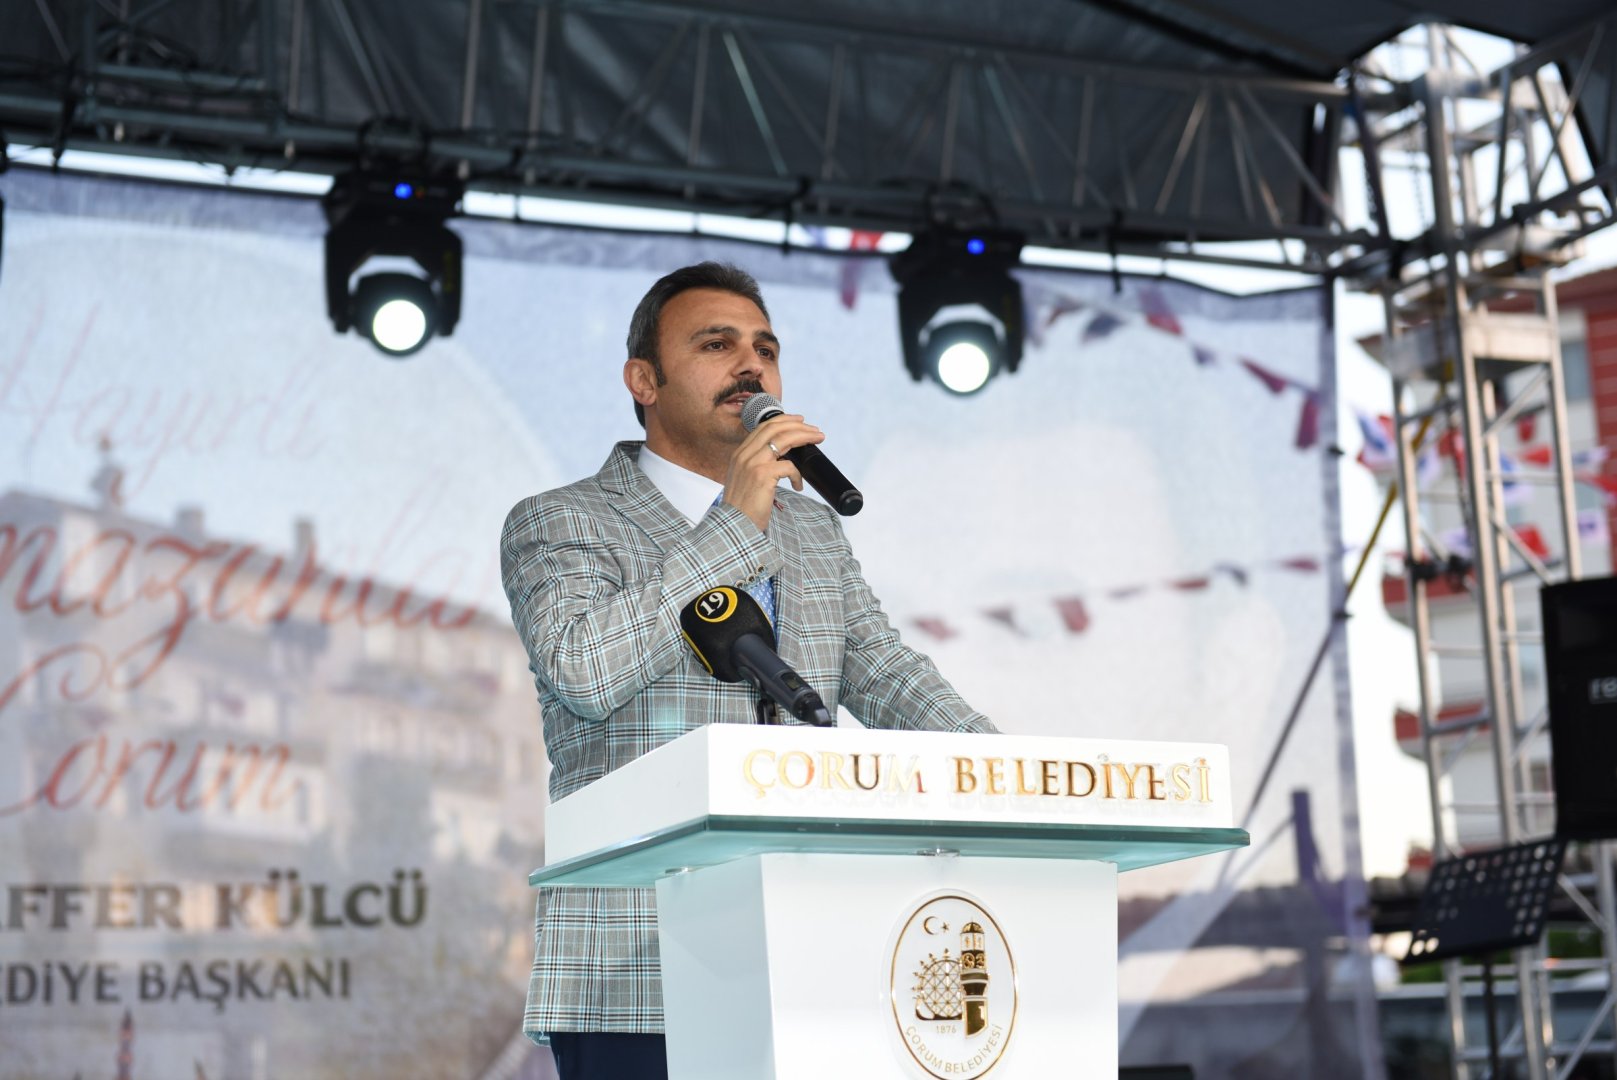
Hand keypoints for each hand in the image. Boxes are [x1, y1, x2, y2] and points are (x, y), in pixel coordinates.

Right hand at [721, 414, 824, 531]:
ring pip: (784, 439)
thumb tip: (782, 458)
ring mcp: (753, 463)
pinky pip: (789, 466)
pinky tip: (798, 485)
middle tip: (815, 430)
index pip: (763, 427)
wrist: (736, 525)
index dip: (784, 420)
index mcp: (740, 453)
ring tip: (817, 440)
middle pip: (775, 428)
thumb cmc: (743, 507)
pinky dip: (798, 475)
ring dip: (804, 436)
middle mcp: (744, 454)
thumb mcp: (744, 479)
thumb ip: (757, 465)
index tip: (799, 421)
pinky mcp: (763, 475)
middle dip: (798, 425)